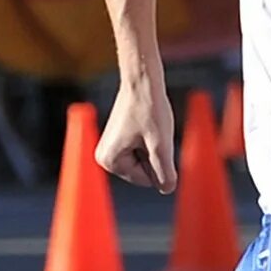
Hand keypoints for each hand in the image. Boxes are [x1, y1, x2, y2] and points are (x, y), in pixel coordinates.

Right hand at [96, 75, 177, 193]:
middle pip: (143, 172)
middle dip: (155, 155)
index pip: (147, 180)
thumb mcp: (162, 146)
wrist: (141, 81)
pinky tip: (146, 123)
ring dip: (153, 147)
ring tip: (148, 125)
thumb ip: (165, 173)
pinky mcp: (115, 139)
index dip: (160, 162)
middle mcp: (103, 158)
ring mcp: (108, 148)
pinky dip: (150, 140)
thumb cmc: (150, 109)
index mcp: (109, 162)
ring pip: (144, 161)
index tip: (154, 137)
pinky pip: (141, 150)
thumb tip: (167, 189)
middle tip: (152, 130)